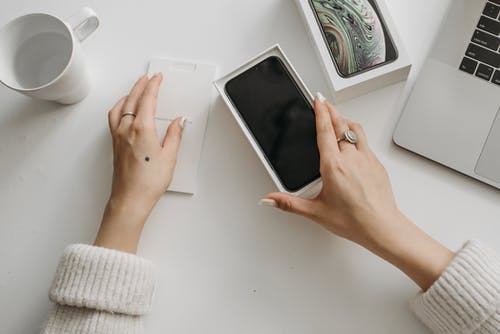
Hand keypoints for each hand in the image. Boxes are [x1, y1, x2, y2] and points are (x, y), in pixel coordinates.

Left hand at [94, 73, 184, 252]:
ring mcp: (118, 136)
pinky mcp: (114, 144)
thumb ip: (174, 135)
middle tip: (148, 78)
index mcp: (142, 129)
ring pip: (120, 106)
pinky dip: (119, 106)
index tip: (158, 78)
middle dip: (141, 85)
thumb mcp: (169, 157)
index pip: (148, 99)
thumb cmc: (148, 183)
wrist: (130, 199)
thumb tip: (178, 122)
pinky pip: (114, 117)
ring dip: (128, 94)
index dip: (154, 85)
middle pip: (132, 99)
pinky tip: (123, 108)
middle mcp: (126, 129)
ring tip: (135, 88)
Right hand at [262, 93, 453, 290]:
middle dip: (331, 110)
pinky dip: (356, 135)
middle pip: (340, 124)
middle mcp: (351, 158)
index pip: (325, 131)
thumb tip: (270, 200)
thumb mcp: (316, 212)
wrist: (382, 227)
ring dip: (345, 120)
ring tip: (338, 116)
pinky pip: (366, 142)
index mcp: (334, 166)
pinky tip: (353, 141)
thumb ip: (289, 204)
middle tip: (324, 101)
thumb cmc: (354, 220)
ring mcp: (367, 159)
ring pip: (356, 130)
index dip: (320, 112)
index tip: (317, 100)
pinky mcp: (377, 164)